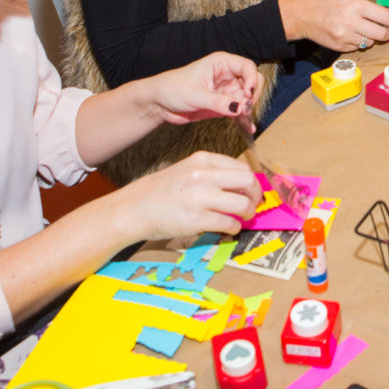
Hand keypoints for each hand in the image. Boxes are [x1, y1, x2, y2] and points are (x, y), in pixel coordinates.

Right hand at [118, 151, 261, 239]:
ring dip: (248, 214)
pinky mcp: (196, 219)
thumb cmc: (161, 192)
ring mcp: (200, 197)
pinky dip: (234, 228)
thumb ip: (213, 174)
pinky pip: (228, 223)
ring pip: (242, 204)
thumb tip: (243, 186)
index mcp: (203, 159)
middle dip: (256, 196)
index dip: (252, 182)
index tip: (252, 191)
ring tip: (242, 218)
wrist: (132, 209)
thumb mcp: (188, 171)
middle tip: (253, 205)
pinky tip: (229, 228)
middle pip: (248, 182)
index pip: (242, 167)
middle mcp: (203, 175)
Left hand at [144, 53, 261, 125]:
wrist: (159, 103)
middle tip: (244, 108)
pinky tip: (248, 128)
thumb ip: (219, 102)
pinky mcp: (224, 105)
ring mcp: (227, 90)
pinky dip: (244, 119)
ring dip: (248, 110)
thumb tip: (240, 108)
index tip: (248, 94)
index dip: (252, 80)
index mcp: (221, 63)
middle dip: (251, 96)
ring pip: (248, 98)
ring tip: (245, 121)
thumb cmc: (172, 88)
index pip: (247, 67)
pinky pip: (239, 111)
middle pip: (253, 82)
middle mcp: (227, 75)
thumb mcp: (196, 95)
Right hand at [279, 0, 388, 51]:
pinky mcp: (339, 47)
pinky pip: (358, 47)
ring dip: (372, 37)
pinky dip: (359, 42)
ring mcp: (345, 37)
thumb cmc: (323, 1)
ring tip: (360, 27)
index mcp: (356, 5)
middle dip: (388, 32)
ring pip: (371, 42)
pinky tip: (349, 33)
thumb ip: (368, 7)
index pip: (386, 18)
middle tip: (386, 29)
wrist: (299, 14)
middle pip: (382, 34)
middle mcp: (352, 22)